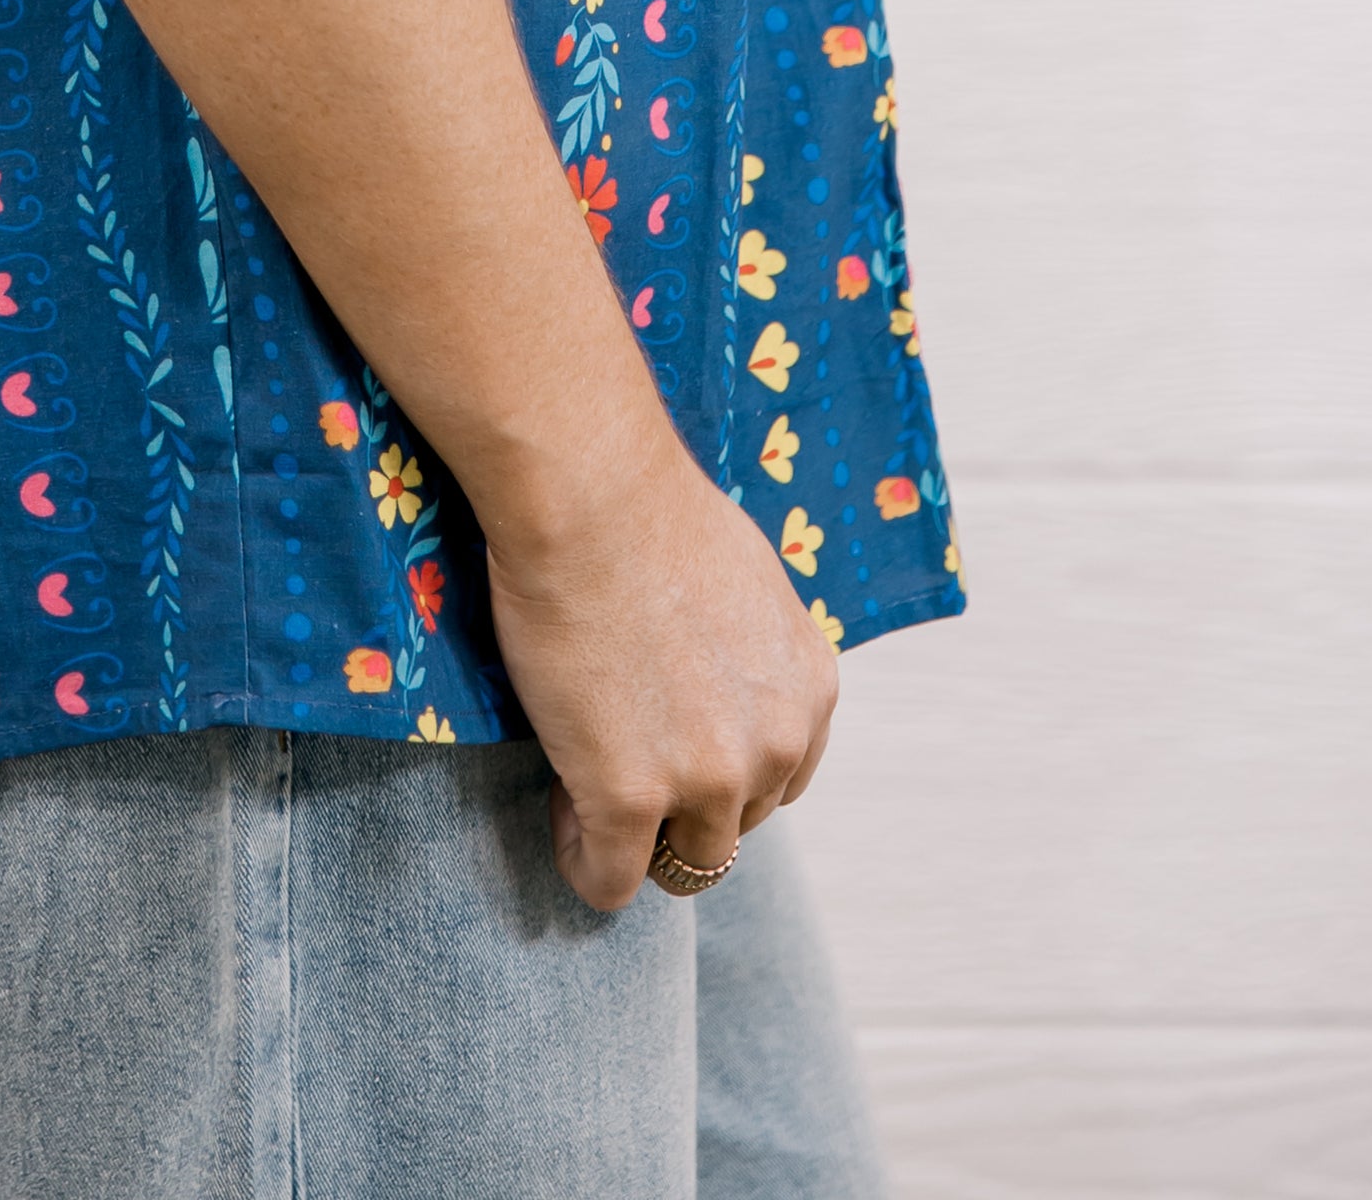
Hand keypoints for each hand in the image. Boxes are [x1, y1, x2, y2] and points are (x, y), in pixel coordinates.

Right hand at [478, 423, 843, 913]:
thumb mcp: (746, 585)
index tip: (668, 735)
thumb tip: (721, 686)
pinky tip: (560, 812)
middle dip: (680, 803)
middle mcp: (774, 746)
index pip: (780, 782)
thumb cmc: (651, 510)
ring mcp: (704, 779)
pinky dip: (584, 862)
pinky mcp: (629, 798)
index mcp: (810, 693)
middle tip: (619, 749)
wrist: (592, 491)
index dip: (719, 767)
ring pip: (684, 865)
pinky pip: (611, 881)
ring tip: (585, 781)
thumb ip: (752, 656)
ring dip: (637, 838)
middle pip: (733, 825)